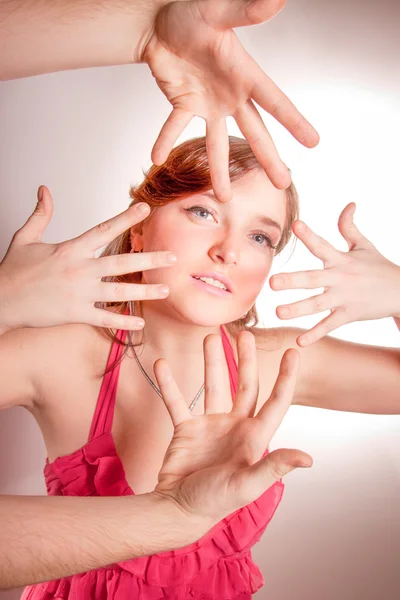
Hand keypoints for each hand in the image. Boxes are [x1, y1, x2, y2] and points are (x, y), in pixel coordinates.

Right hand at [0, 186, 176, 332]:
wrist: (2, 301)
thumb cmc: (13, 271)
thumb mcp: (25, 237)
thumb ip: (40, 214)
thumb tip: (44, 190)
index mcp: (70, 249)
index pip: (104, 229)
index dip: (126, 218)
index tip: (145, 208)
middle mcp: (79, 270)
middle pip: (122, 263)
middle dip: (150, 259)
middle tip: (172, 257)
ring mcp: (80, 293)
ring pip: (120, 291)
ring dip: (145, 291)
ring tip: (165, 290)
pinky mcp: (76, 313)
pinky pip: (105, 318)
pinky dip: (123, 321)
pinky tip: (141, 323)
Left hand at [144, 0, 318, 201]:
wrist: (161, 23)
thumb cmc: (191, 13)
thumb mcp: (217, 11)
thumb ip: (245, 11)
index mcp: (244, 75)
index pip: (274, 101)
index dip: (293, 121)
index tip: (313, 142)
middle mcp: (230, 96)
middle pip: (253, 132)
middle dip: (268, 159)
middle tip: (282, 184)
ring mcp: (207, 105)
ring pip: (216, 143)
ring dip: (218, 171)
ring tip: (224, 198)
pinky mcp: (183, 105)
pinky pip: (174, 126)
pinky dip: (165, 140)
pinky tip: (157, 159)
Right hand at [152, 331, 311, 522]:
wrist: (178, 510)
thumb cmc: (216, 502)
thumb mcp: (247, 485)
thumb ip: (274, 467)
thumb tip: (308, 458)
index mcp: (255, 437)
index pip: (276, 401)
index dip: (286, 377)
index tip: (294, 352)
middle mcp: (236, 426)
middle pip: (245, 385)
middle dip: (247, 359)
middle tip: (245, 333)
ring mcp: (211, 425)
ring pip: (213, 385)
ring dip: (212, 362)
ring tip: (210, 336)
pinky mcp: (187, 428)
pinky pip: (177, 401)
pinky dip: (169, 384)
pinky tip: (161, 365)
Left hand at [270, 203, 399, 345]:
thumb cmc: (378, 267)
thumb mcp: (365, 245)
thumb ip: (349, 227)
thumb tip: (349, 203)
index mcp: (341, 260)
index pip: (322, 245)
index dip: (309, 235)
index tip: (296, 225)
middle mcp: (340, 278)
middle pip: (313, 279)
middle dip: (293, 281)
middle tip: (272, 282)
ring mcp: (344, 298)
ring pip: (317, 305)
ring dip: (297, 309)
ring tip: (278, 312)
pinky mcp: (348, 314)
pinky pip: (329, 325)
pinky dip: (316, 334)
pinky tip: (300, 341)